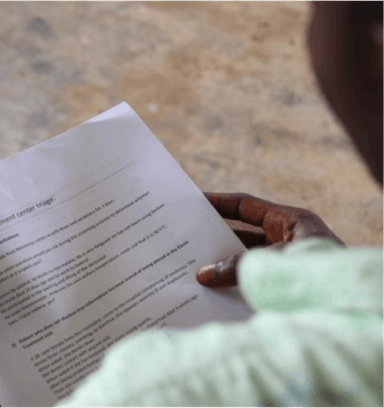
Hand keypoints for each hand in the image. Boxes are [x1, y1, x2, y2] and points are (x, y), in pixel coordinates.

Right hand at [196, 192, 345, 287]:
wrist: (357, 308)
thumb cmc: (324, 275)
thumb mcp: (277, 261)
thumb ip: (239, 266)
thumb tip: (204, 275)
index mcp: (291, 221)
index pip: (247, 206)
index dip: (219, 202)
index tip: (194, 200)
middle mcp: (287, 240)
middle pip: (242, 233)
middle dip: (215, 236)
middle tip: (186, 236)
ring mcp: (285, 264)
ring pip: (245, 259)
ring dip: (222, 264)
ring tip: (192, 266)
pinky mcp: (283, 286)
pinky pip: (251, 281)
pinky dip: (233, 284)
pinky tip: (213, 290)